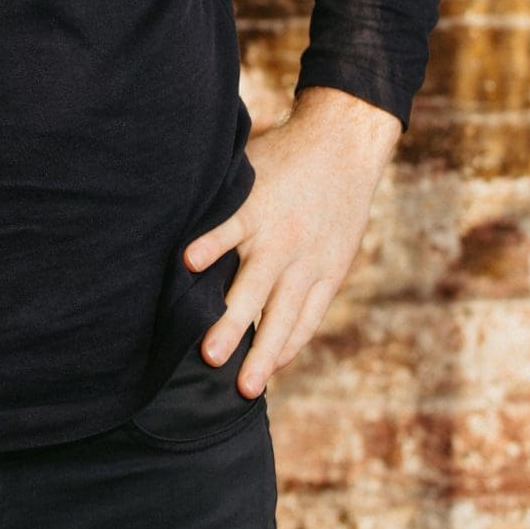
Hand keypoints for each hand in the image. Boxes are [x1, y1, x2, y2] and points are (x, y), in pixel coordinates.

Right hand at [180, 86, 401, 398]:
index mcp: (323, 274)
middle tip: (235, 386)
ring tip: (207, 351)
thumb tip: (274, 315)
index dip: (278, 354)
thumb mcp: (338, 245)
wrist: (342, 142)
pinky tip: (187, 263)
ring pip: (250, 283)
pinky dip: (209, 245)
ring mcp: (276, 233)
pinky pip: (228, 228)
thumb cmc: (336, 197)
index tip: (254, 383)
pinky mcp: (255, 203)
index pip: (300, 325)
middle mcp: (301, 262)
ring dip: (229, 318)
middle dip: (256, 352)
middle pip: (276, 315)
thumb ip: (309, 279)